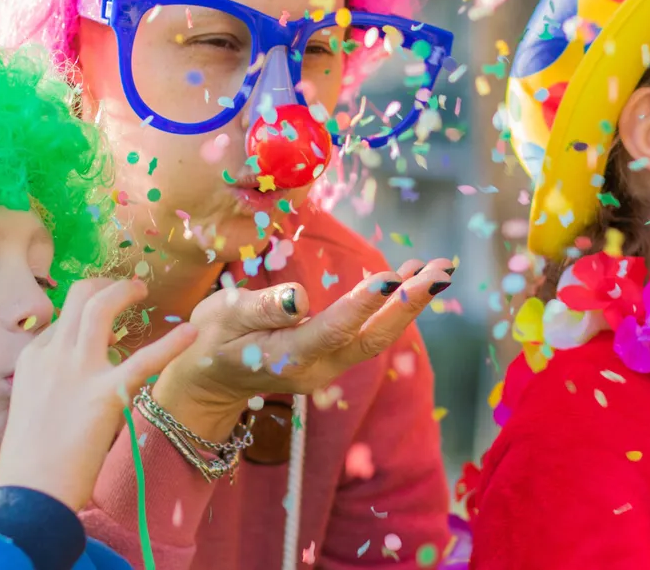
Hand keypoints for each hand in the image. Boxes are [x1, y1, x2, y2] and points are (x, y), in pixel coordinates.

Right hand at [0, 278, 196, 509]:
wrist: (29, 491)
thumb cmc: (31, 460)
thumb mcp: (30, 407)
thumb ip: (53, 382)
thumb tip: (79, 376)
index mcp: (33, 360)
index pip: (62, 321)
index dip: (84, 315)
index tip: (104, 321)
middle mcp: (53, 356)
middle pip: (79, 298)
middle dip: (105, 285)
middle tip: (128, 288)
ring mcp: (78, 371)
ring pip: (101, 308)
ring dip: (125, 291)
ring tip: (143, 289)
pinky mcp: (106, 395)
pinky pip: (144, 360)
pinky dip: (171, 345)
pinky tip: (192, 334)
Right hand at [150, 259, 452, 441]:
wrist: (208, 382)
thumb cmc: (210, 341)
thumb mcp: (222, 319)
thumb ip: (261, 308)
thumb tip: (300, 298)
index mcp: (287, 357)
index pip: (333, 330)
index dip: (362, 304)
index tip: (391, 277)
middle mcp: (317, 368)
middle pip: (372, 338)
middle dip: (409, 304)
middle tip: (441, 271)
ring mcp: (328, 367)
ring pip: (377, 337)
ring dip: (409, 303)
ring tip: (437, 268)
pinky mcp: (333, 359)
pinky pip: (369, 333)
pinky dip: (393, 306)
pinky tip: (409, 279)